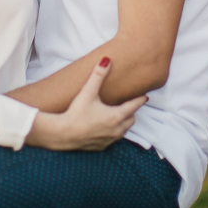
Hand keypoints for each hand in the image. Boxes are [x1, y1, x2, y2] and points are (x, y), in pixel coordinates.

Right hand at [26, 57, 146, 150]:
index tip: (144, 96)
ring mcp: (110, 140)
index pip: (134, 106)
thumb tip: (106, 60)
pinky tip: (105, 127)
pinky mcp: (102, 147)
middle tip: (128, 103)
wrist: (63, 134)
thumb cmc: (76, 113)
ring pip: (124, 130)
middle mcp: (116, 130)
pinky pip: (113, 139)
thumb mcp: (88, 92)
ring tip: (117, 114)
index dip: (139, 100)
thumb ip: (98, 75)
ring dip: (123, 122)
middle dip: (131, 111)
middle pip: (131, 119)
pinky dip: (113, 132)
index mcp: (116, 116)